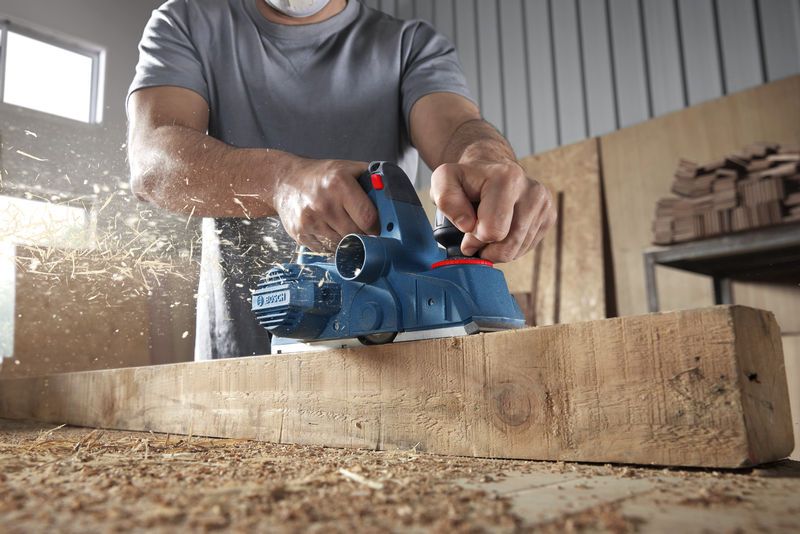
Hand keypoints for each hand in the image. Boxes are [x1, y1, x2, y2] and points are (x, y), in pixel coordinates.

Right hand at [272, 159, 378, 251]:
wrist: (284, 182)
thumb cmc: (322, 175)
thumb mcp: (348, 168)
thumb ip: (373, 179)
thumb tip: (395, 195)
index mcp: (339, 184)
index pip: (368, 218)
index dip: (377, 227)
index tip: (378, 228)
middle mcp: (323, 204)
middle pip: (356, 235)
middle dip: (364, 236)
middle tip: (365, 231)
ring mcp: (310, 221)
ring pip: (341, 245)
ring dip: (349, 242)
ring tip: (346, 229)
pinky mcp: (300, 234)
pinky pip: (326, 250)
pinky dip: (333, 246)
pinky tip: (331, 232)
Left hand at [430, 160, 555, 262]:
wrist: (490, 168)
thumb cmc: (466, 178)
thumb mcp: (444, 181)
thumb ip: (447, 200)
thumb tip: (468, 225)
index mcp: (508, 179)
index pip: (492, 232)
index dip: (474, 238)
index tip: (467, 228)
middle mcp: (533, 191)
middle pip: (508, 246)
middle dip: (487, 247)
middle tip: (476, 233)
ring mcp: (544, 204)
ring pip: (518, 250)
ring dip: (497, 248)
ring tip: (488, 229)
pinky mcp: (550, 216)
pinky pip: (526, 248)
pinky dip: (510, 246)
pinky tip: (502, 228)